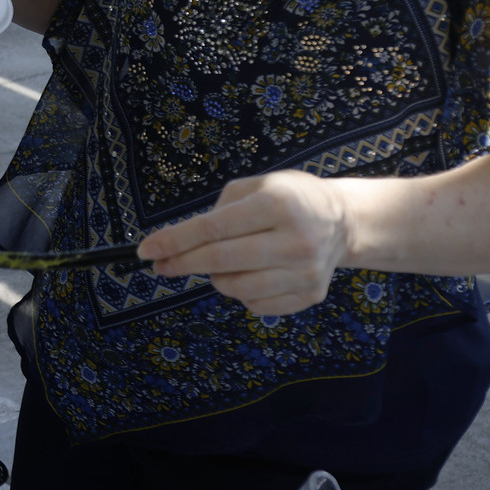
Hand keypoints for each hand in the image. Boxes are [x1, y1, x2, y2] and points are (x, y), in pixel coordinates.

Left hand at [136, 170, 354, 315]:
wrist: (343, 222)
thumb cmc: (289, 199)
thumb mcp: (256, 186)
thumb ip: (218, 211)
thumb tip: (180, 244)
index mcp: (278, 204)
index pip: (213, 228)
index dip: (175, 241)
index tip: (146, 251)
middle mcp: (295, 239)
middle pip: (221, 261)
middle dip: (182, 264)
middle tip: (160, 265)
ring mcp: (305, 271)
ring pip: (235, 287)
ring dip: (215, 276)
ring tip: (222, 261)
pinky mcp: (310, 295)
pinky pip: (255, 303)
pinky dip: (241, 291)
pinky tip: (249, 273)